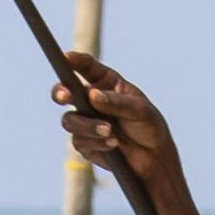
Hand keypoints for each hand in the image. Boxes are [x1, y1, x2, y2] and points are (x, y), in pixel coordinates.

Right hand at [52, 58, 181, 198]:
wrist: (153, 158)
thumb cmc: (149, 126)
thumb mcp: (140, 110)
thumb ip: (117, 102)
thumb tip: (92, 95)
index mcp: (105, 83)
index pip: (86, 67)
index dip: (74, 60)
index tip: (65, 57)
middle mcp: (90, 100)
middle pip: (64, 91)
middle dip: (60, 93)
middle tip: (65, 96)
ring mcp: (85, 121)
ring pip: (70, 120)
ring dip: (87, 126)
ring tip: (110, 130)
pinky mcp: (84, 143)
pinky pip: (79, 141)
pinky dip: (96, 142)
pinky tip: (113, 144)